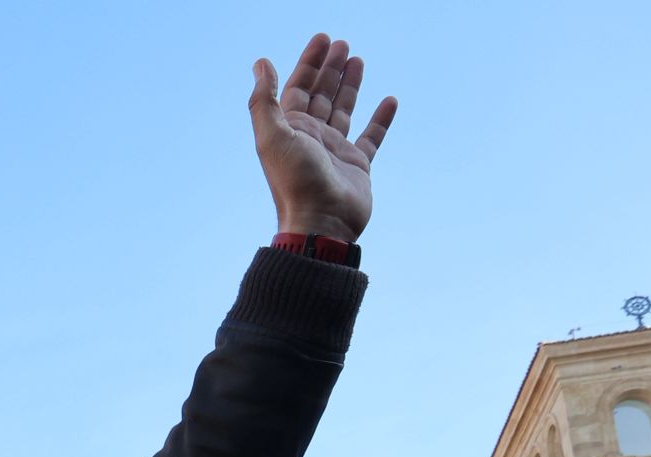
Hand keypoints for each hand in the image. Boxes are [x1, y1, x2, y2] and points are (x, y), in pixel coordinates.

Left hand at [250, 33, 397, 240]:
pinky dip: (381, 119)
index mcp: (291, 129)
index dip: (309, 62)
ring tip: (358, 59)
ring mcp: (335, 151)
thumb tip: (261, 63)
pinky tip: (389, 100)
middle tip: (343, 44)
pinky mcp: (358, 165)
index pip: (299, 87)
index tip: (323, 39)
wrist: (320, 223)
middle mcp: (312, 137)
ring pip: (344, 110)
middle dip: (330, 68)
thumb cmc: (295, 182)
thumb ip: (265, 100)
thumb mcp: (273, 137)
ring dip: (349, 85)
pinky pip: (372, 137)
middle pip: (321, 94)